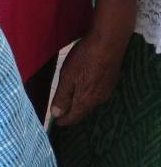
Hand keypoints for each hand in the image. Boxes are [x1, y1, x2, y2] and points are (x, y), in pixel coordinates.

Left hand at [50, 0, 136, 125]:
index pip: (74, 117)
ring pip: (90, 103)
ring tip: (71, 105)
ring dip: (80, 105)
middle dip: (71, 114)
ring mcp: (107, 91)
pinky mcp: (111, 82)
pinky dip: (87, 97)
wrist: (109, 42)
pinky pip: (97, 95)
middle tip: (61, 115)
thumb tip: (56, 114)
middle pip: (82, 111)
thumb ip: (62, 96)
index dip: (63, 121)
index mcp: (86, 100)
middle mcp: (98, 100)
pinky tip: (84, 92)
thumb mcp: (67, 77)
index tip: (56, 123)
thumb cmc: (84, 58)